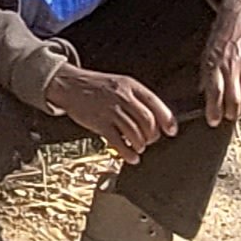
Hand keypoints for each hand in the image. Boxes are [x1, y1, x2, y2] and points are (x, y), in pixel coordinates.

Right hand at [44, 65, 176, 160]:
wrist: (69, 85)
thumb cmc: (96, 86)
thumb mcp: (119, 84)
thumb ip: (137, 99)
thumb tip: (156, 119)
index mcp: (130, 86)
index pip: (155, 103)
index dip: (167, 119)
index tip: (171, 130)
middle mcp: (122, 97)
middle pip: (147, 120)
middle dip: (153, 135)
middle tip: (151, 140)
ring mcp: (110, 110)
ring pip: (134, 132)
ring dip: (141, 144)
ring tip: (139, 147)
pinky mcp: (99, 123)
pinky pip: (118, 142)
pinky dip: (128, 153)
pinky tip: (131, 156)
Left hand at [202, 0, 240, 125]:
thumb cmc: (220, 37)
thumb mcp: (207, 54)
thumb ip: (206, 75)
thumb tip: (205, 97)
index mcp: (215, 63)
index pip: (214, 92)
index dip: (214, 110)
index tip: (212, 120)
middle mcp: (232, 65)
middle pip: (234, 99)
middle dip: (230, 114)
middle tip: (227, 117)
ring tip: (238, 111)